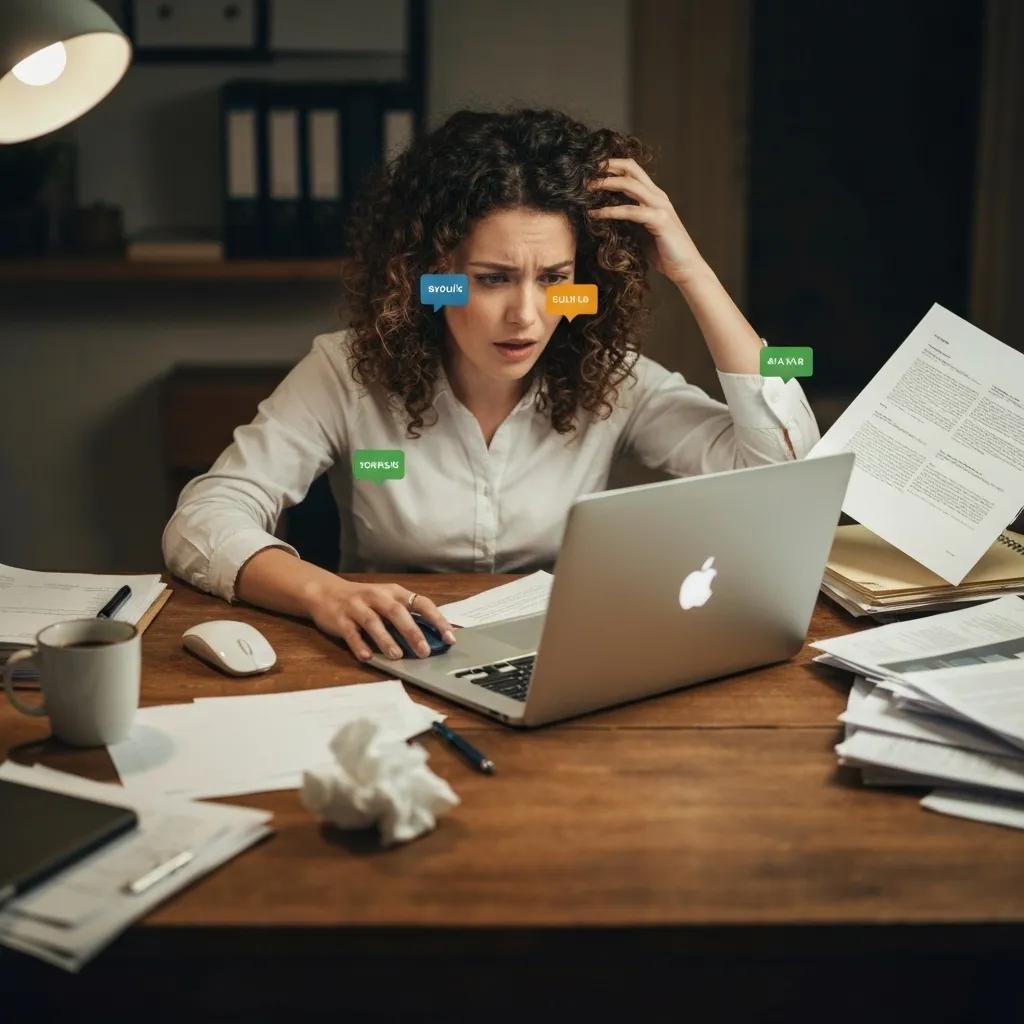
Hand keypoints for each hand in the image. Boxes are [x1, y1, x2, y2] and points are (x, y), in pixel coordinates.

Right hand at [307, 579, 455, 661]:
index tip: (449, 637)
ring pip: (373, 622)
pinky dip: (359, 645)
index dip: (437, 620)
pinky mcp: (340, 619)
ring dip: (386, 639)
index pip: (421, 603)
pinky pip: (350, 633)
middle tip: (424, 651)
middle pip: (397, 613)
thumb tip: (433, 640)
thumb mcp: (387, 603)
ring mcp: (357, 607)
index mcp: (394, 593)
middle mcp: (377, 597)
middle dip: (412, 632)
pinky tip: (367, 656)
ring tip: (397, 656)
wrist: (326, 592)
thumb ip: (406, 617)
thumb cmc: (364, 602)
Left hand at [588, 158, 705, 286]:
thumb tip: (605, 216)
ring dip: (606, 184)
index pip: (633, 171)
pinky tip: (596, 214)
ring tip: (587, 189)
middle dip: (608, 166)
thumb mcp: (642, 231)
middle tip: (587, 172)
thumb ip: (629, 220)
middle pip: (632, 169)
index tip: (593, 171)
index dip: (613, 166)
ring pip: (630, 184)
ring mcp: (660, 206)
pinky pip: (630, 211)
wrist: (686, 268)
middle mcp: (658, 196)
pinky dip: (610, 211)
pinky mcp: (659, 220)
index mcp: (655, 196)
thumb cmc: (664, 253)